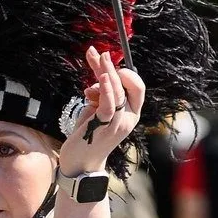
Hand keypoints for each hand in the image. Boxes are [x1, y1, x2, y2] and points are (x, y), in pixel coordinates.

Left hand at [58, 46, 144, 176]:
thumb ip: (99, 94)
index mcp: (130, 113)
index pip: (137, 88)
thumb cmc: (88, 137)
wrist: (79, 163)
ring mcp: (118, 123)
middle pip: (127, 85)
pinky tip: (102, 77)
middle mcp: (128, 118)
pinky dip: (106, 89)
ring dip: (108, 72)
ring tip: (99, 57)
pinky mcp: (103, 126)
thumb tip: (98, 76)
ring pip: (118, 92)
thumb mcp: (95, 110)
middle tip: (102, 53)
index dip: (126, 73)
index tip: (107, 64)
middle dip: (114, 67)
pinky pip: (109, 104)